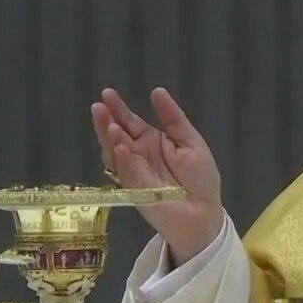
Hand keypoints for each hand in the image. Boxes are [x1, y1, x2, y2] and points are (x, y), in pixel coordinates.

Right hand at [91, 87, 223, 263]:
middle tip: (98, 106)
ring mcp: (133, 172)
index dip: (118, 109)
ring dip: (110, 139)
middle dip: (106, 121)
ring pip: (114, 153)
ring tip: (110, 124)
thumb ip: (173, 118)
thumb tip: (157, 91)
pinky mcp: (134, 190)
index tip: (107, 94)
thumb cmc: (200, 177)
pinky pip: (126, 173)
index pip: (130, 122)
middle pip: (116, 135)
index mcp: (151, 141)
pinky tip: (122, 148)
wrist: (204, 210)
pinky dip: (123, 160)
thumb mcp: (190, 141)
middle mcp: (138, 155)